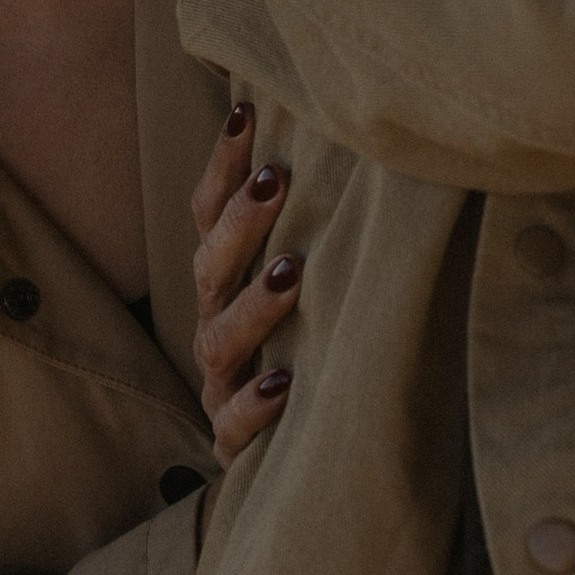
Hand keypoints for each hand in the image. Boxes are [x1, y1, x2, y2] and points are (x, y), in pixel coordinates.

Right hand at [191, 102, 299, 467]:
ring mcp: (222, 385)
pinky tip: (285, 384)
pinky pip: (233, 426)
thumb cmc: (316, 349)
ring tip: (292, 273)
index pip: (210, 217)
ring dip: (253, 305)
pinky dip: (254, 405)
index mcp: (226, 284)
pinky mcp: (234, 444)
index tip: (247, 113)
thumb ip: (323, 229)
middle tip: (277, 180)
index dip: (223, 167)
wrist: (301, 461)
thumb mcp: (318, 286)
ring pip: (219, 341)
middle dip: (240, 222)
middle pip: (211, 269)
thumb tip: (364, 142)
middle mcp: (217, 327)